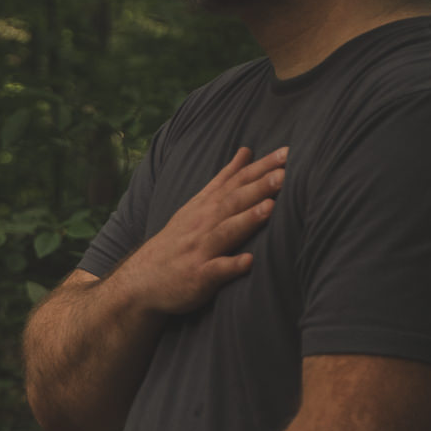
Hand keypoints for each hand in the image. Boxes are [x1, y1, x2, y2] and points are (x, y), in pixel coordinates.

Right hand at [117, 145, 286, 315]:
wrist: (143, 279)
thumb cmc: (179, 240)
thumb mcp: (198, 204)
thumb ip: (224, 179)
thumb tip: (247, 151)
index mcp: (207, 206)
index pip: (237, 181)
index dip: (261, 167)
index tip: (287, 153)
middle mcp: (204, 224)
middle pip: (234, 202)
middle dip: (259, 187)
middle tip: (285, 173)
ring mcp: (200, 250)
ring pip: (226, 232)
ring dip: (247, 219)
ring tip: (270, 208)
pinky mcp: (197, 277)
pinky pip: (215, 271)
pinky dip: (231, 266)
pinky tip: (249, 261)